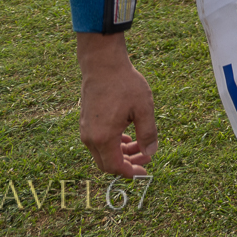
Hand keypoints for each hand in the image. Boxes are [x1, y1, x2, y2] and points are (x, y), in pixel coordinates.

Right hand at [76, 34, 156, 177]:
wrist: (103, 64)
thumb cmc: (124, 84)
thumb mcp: (144, 109)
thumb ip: (148, 134)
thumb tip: (150, 154)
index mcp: (103, 137)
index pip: (115, 167)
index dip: (130, 172)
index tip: (145, 171)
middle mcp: (90, 137)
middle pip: (107, 163)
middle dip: (127, 164)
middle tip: (146, 157)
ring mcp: (85, 130)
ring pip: (103, 153)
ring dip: (122, 153)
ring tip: (141, 144)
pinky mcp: (85, 123)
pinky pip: (99, 142)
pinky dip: (114, 144)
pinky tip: (129, 136)